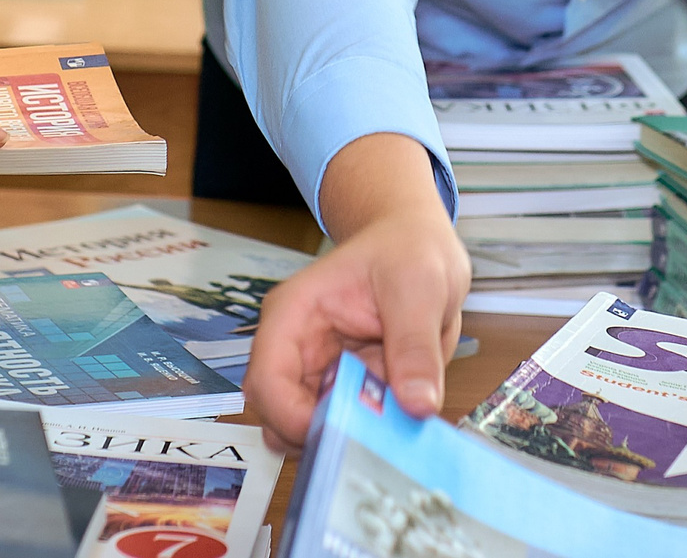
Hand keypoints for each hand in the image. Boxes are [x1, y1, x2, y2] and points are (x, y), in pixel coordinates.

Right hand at [242, 134, 470, 447]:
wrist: (419, 245)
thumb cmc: (408, 249)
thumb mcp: (419, 287)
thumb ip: (416, 346)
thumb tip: (418, 404)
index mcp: (294, 314)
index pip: (266, 379)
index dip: (293, 417)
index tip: (344, 434)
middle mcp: (296, 348)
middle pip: (278, 415)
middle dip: (319, 436)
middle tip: (370, 441)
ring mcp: (319, 372)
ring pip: (306, 429)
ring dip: (345, 439)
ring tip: (388, 428)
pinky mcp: (345, 389)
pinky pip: (344, 426)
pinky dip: (367, 435)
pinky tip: (396, 421)